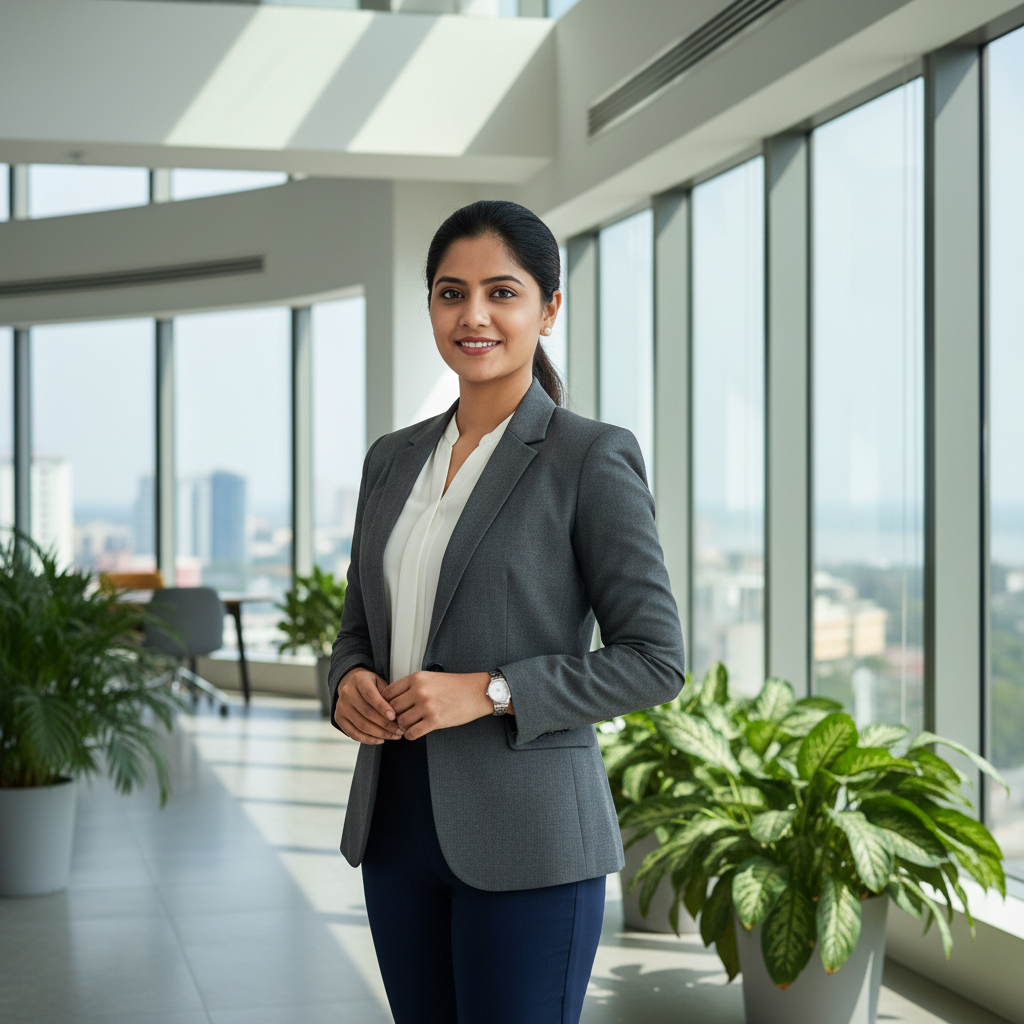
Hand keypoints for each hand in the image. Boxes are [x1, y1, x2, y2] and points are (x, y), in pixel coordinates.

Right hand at [334, 667, 403, 744]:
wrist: (352, 686)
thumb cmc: (372, 685)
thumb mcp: (380, 683)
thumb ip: (388, 695)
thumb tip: (397, 714)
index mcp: (359, 680)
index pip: (370, 695)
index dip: (382, 707)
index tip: (394, 717)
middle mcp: (347, 693)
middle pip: (366, 712)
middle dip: (385, 724)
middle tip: (400, 730)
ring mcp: (341, 707)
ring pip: (361, 725)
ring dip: (380, 733)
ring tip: (394, 736)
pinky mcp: (339, 719)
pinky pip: (353, 733)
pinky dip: (368, 739)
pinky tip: (381, 740)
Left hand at [383, 670, 497, 741]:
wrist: (477, 692)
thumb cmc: (456, 686)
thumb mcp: (431, 678)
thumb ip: (413, 686)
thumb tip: (396, 701)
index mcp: (417, 678)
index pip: (388, 692)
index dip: (386, 703)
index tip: (390, 709)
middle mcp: (419, 691)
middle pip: (392, 708)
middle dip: (394, 716)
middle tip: (398, 720)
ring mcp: (426, 706)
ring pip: (401, 722)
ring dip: (403, 727)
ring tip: (409, 726)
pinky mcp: (435, 720)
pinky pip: (412, 733)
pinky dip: (410, 735)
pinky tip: (415, 732)